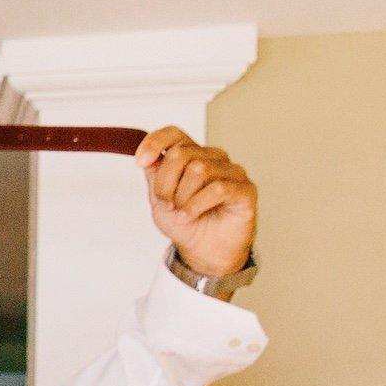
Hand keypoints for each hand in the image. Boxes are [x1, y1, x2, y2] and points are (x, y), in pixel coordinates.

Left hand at [136, 128, 256, 278]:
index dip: (155, 142)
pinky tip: (192, 215)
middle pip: (181, 154)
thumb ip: (154, 174)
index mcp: (191, 155)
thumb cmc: (186, 223)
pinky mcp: (245, 190)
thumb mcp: (159, 198)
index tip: (140, 162)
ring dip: (182, 197)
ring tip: (183, 211)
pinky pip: (218, 188)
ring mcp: (232, 172)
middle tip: (168, 204)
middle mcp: (213, 158)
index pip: (174, 134)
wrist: (203, 251)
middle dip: (165, 183)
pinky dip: (197, 205)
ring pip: (199, 169)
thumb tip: (148, 156)